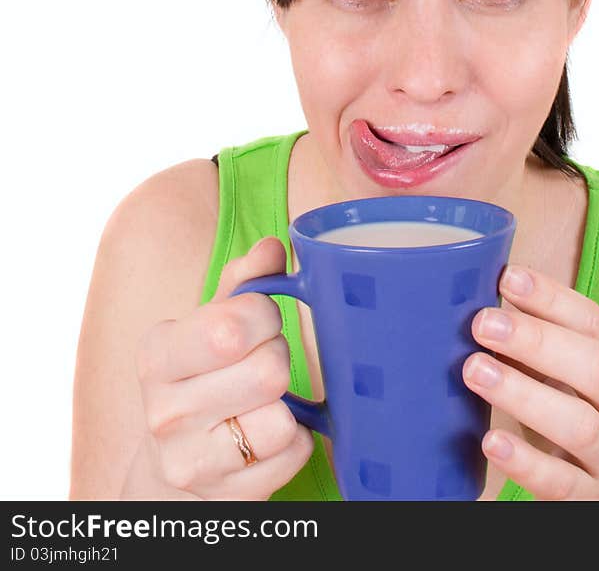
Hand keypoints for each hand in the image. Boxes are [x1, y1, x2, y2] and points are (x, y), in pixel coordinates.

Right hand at [133, 237, 313, 499]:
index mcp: (157, 355)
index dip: (266, 316)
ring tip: (261, 402)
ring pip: (282, 418)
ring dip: (286, 405)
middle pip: (269, 370)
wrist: (174, 467)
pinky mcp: (228, 496)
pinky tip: (267, 436)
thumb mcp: (209, 323)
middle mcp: (166, 412)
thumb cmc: (201, 377)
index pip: (235, 325)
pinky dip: (295, 439)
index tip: (257, 324)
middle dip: (277, 359)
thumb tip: (273, 247)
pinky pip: (296, 452)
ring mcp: (193, 461)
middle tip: (259, 366)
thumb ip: (244, 281)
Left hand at [463, 264, 598, 500]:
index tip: (507, 278)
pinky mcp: (592, 498)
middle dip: (538, 341)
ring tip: (475, 370)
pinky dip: (526, 462)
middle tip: (482, 323)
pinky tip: (492, 441)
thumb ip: (534, 336)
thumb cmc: (573, 409)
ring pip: (580, 426)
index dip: (551, 298)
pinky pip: (563, 483)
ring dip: (525, 395)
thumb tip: (478, 296)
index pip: (592, 321)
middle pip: (597, 369)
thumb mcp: (563, 369)